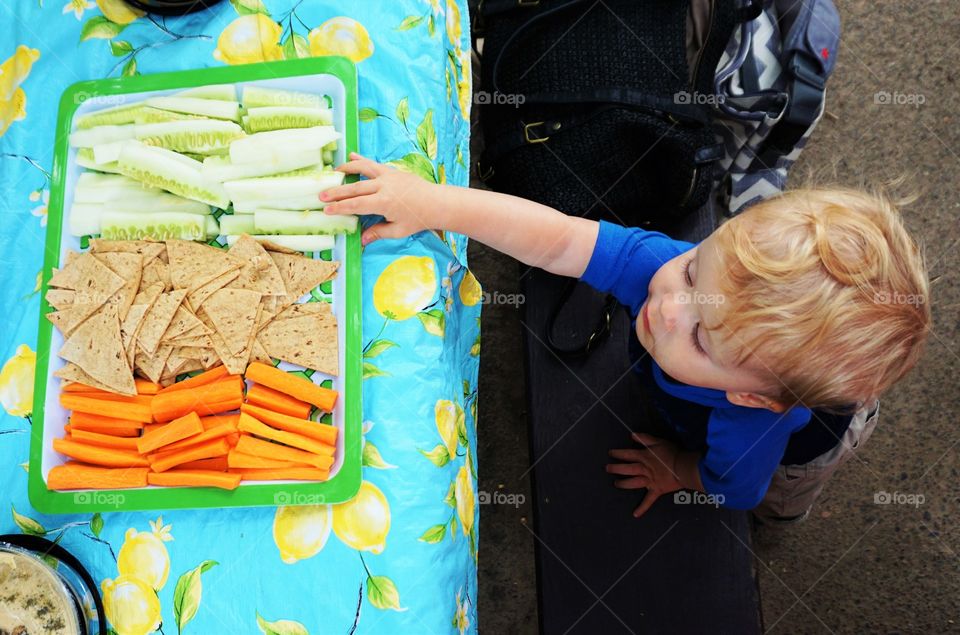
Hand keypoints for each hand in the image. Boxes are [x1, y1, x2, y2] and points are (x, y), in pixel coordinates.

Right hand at [322, 152, 438, 245]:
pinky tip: (351, 155)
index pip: (356, 205)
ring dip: (346, 170)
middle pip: (354, 188)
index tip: (326, 210)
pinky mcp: (392, 171)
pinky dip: (361, 160)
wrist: (437, 202)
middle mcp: (384, 186)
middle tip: (321, 196)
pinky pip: (373, 164)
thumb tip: (361, 240)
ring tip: (332, 173)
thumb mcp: (398, 230)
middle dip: (336, 192)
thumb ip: (378, 232)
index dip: (340, 207)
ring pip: (362, 170)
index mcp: (384, 203)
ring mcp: (388, 176)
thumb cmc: (418, 219)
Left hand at [607, 432, 683, 517]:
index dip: (618, 453)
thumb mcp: (658, 441)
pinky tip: (635, 514)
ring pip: (632, 483)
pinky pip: (648, 501)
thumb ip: (645, 438)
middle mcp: (644, 469)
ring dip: (623, 484)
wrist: (684, 467)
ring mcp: (649, 481)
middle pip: (626, 469)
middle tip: (607, 468)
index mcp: (644, 457)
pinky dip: (642, 508)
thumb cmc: (673, 453)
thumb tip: (632, 435)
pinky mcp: (657, 490)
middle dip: (615, 468)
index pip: (627, 454)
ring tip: (616, 484)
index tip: (610, 453)